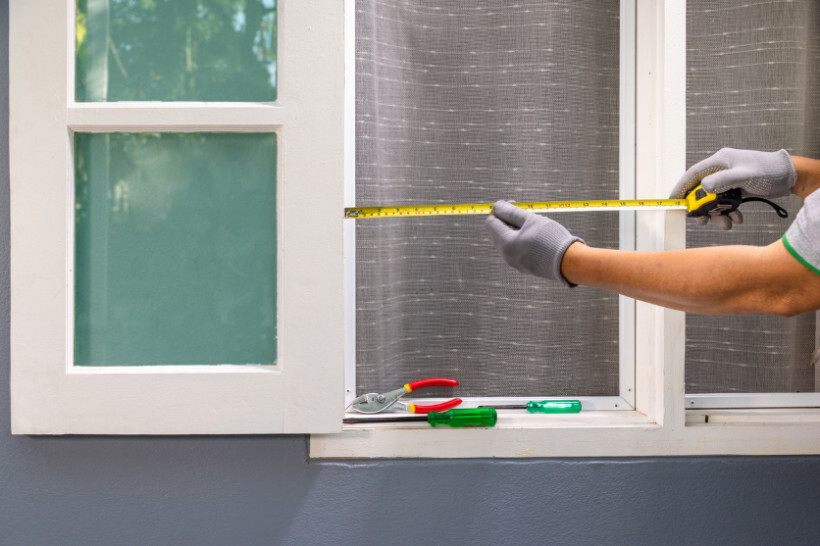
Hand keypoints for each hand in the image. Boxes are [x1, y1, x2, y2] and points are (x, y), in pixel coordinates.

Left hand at [485, 200, 583, 285]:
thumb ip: (511, 212)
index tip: (513, 203)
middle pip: (496, 233)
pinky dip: (519, 239)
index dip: (499, 210)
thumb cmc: (550, 238)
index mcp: (505, 244)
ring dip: (513, 229)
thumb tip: (496, 206)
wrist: (569, 262)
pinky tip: (534, 236)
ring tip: (530, 223)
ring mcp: (515, 263)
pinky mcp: (524, 267)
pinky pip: (515, 250)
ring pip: (506, 241)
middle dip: (505, 219)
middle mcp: (506, 256)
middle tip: (522, 210)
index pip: (491, 223)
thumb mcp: (531, 220)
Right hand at [669, 148, 795, 229]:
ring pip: (713, 200)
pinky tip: (737, 217)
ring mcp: (728, 181)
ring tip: (726, 224)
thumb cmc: (768, 170)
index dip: (680, 188)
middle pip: (701, 191)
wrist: (789, 175)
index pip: (692, 175)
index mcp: (719, 162)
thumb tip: (703, 187)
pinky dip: (729, 213)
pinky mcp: (735, 189)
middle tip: (702, 220)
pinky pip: (725, 204)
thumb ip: (722, 180)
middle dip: (702, 208)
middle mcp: (720, 170)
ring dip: (717, 214)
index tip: (673, 202)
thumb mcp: (744, 175)